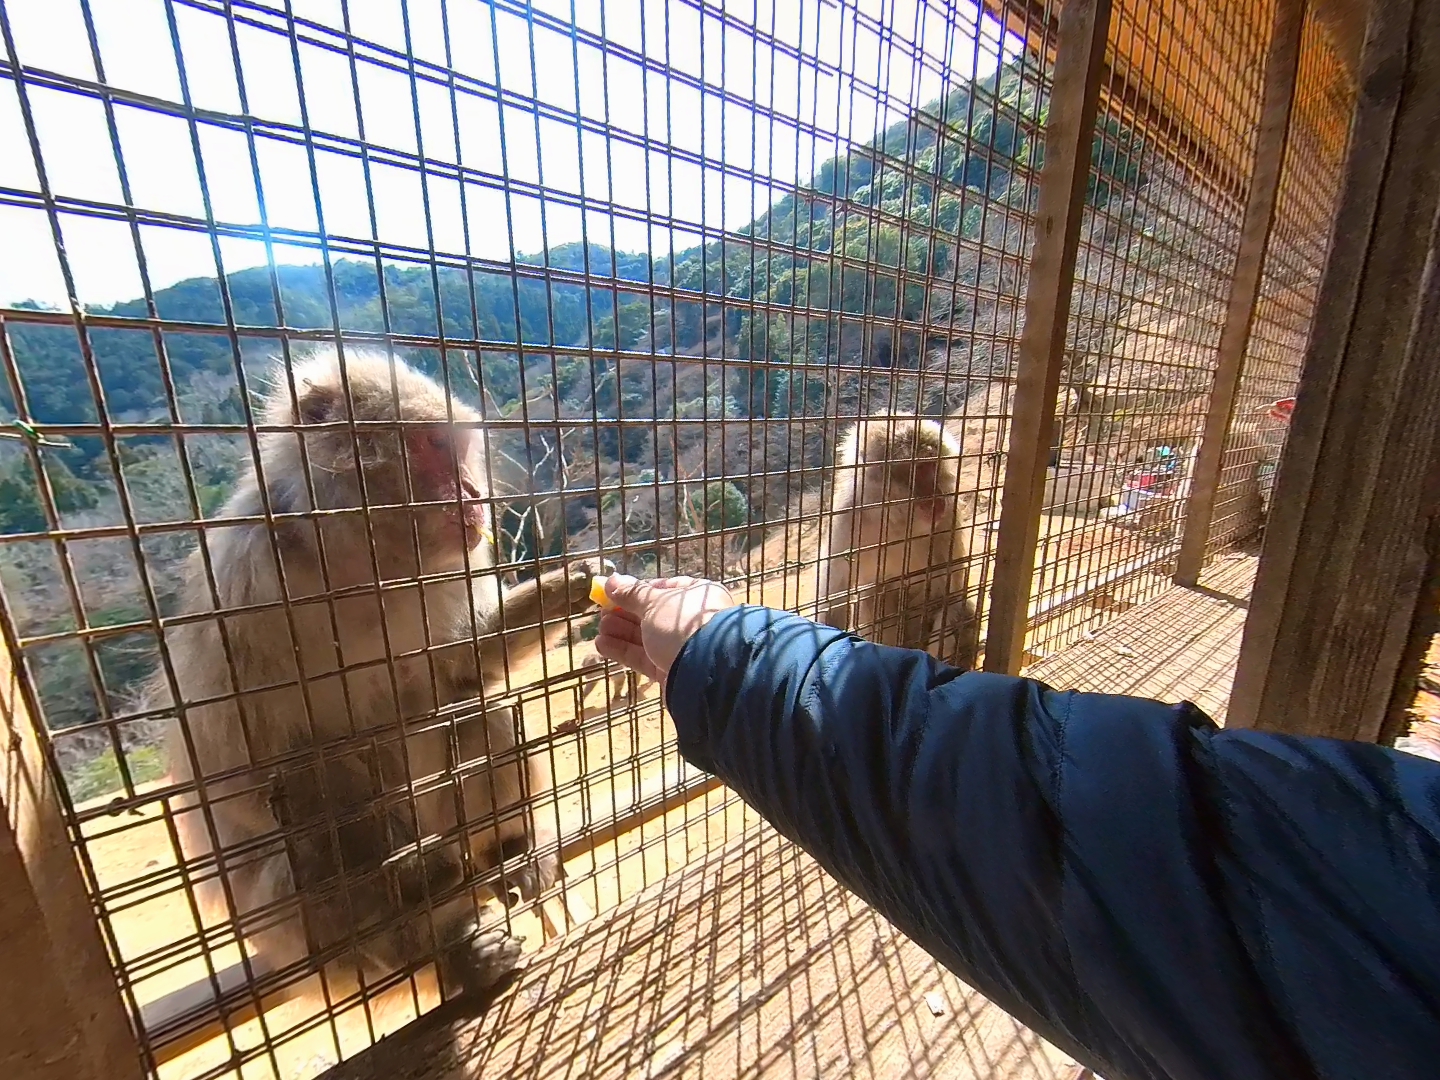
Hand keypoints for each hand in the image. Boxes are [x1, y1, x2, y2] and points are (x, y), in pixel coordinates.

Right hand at [594, 575, 736, 684]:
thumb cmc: (683, 625)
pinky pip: (643, 658)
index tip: (614, 592)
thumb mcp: (654, 603)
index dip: (638, 590)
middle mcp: (691, 622)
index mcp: (697, 596)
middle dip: (625, 613)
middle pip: (652, 615)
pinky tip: (602, 644)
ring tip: (600, 628)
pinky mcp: (669, 671)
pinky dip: (623, 650)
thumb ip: (631, 593)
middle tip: (601, 612)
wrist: (706, 672)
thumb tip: (611, 581)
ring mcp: (680, 648)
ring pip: (645, 637)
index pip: (664, 588)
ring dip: (621, 631)